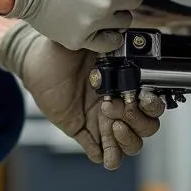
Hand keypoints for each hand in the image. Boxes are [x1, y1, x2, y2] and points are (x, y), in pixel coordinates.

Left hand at [0, 21, 165, 170]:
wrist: (36, 61)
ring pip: (131, 144)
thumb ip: (107, 39)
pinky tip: (104, 152)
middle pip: (147, 127)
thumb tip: (121, 33)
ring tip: (111, 124)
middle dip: (138, 121)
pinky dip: (109, 157)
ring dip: (127, 140)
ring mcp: (102, 120)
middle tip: (115, 106)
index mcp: (126, 83)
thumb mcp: (90, 40)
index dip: (153, 105)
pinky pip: (102, 154)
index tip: (141, 96)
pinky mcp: (83, 131)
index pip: (153, 103)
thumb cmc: (64, 48)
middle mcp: (119, 104)